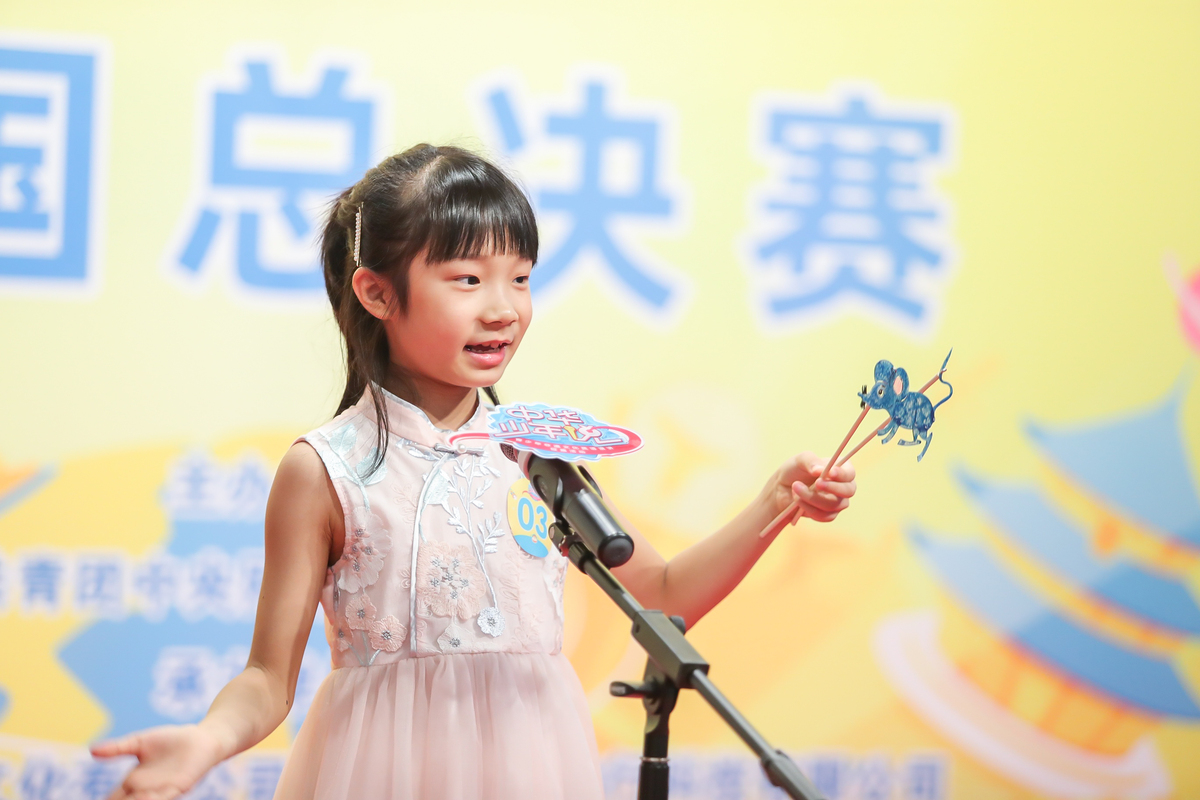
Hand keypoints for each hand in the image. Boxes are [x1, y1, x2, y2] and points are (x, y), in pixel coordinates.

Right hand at [91, 724, 225, 799]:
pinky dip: (154, 799)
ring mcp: (162, 791)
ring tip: (131, 798)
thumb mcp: (140, 742)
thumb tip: (91, 750)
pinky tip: (146, 797)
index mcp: (133, 782)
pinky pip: (164, 799)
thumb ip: (118, 748)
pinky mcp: (179, 788)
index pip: (112, 799)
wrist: (202, 738)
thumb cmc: (171, 740)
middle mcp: (145, 791)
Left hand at [772, 451, 856, 522]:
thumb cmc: (795, 470)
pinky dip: (808, 508)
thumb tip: (819, 470)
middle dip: (831, 488)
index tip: (830, 472)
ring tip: (796, 487)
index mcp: (841, 470)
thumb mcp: (800, 460)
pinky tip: (797, 499)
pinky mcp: (827, 515)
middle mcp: (843, 486)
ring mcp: (837, 503)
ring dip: (812, 497)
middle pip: (848, 491)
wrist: (782, 489)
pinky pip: (823, 516)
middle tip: (816, 483)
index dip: (842, 474)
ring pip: (832, 505)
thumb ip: (811, 461)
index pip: (849, 473)